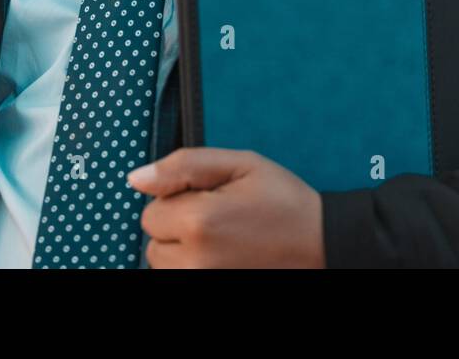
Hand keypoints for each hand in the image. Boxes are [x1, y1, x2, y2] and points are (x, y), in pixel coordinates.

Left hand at [126, 147, 324, 267]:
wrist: (322, 244)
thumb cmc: (284, 201)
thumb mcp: (240, 164)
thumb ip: (183, 165)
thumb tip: (135, 178)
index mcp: (199, 221)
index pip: (150, 210)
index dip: (177, 198)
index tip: (210, 197)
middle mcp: (195, 262)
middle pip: (153, 241)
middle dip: (176, 226)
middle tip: (219, 217)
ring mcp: (202, 284)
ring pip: (163, 265)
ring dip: (182, 251)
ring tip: (221, 239)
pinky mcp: (209, 293)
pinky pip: (180, 278)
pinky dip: (193, 266)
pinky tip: (220, 256)